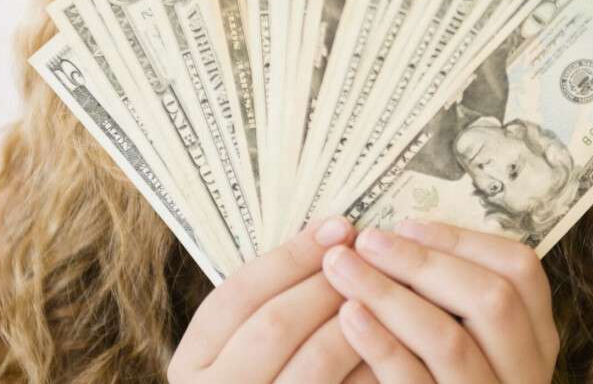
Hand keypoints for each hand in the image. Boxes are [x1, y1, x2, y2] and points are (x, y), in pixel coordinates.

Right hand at [168, 216, 378, 382]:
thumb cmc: (267, 381)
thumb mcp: (245, 349)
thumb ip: (272, 305)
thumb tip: (334, 236)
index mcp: (191, 366)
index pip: (238, 293)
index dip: (292, 254)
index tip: (339, 224)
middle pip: (276, 323)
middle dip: (329, 281)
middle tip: (371, 253)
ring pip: (318, 360)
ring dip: (360, 317)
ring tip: (390, 288)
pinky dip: (376, 362)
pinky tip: (402, 337)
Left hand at [322, 221, 559, 382]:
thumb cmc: (428, 377)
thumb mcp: (459, 339)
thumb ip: (448, 298)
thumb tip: (396, 236)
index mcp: (534, 341)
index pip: (521, 271)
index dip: (461, 240)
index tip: (405, 225)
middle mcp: (524, 375)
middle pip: (492, 299)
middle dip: (422, 261)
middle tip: (366, 241)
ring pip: (451, 341)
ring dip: (390, 294)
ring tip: (342, 268)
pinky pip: (414, 383)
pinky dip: (380, 344)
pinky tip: (348, 316)